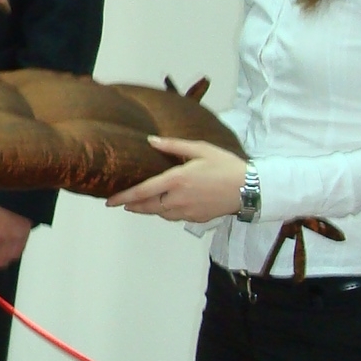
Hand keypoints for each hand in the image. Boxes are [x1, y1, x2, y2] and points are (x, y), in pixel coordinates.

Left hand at [107, 138, 247, 220]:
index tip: (110, 202)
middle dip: (132, 206)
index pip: (142, 192)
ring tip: (140, 203)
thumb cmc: (225, 165)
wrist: (250, 188)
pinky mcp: (196, 218)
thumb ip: (173, 146)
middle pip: (147, 207)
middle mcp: (178, 198)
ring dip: (148, 209)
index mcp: (176, 180)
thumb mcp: (200, 149)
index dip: (124, 197)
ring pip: (160, 213)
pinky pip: (174, 217)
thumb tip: (151, 141)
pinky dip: (165, 212)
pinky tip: (165, 205)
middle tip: (121, 203)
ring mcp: (187, 211)